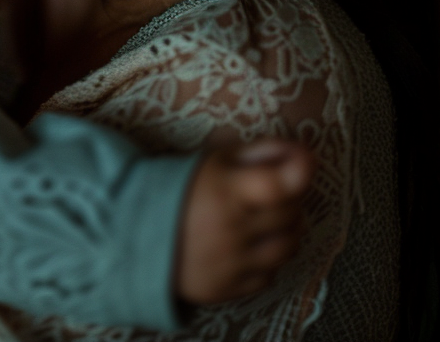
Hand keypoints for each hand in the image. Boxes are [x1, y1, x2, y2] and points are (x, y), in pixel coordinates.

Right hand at [174, 140, 314, 306]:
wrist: (133, 233)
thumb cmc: (178, 188)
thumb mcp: (213, 161)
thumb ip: (258, 153)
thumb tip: (299, 150)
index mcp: (226, 190)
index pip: (280, 185)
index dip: (300, 170)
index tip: (305, 159)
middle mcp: (233, 229)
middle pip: (290, 213)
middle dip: (288, 198)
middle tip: (271, 190)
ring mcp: (233, 263)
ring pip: (288, 246)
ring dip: (286, 229)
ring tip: (265, 219)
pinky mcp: (229, 289)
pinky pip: (269, 275)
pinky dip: (267, 259)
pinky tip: (249, 245)